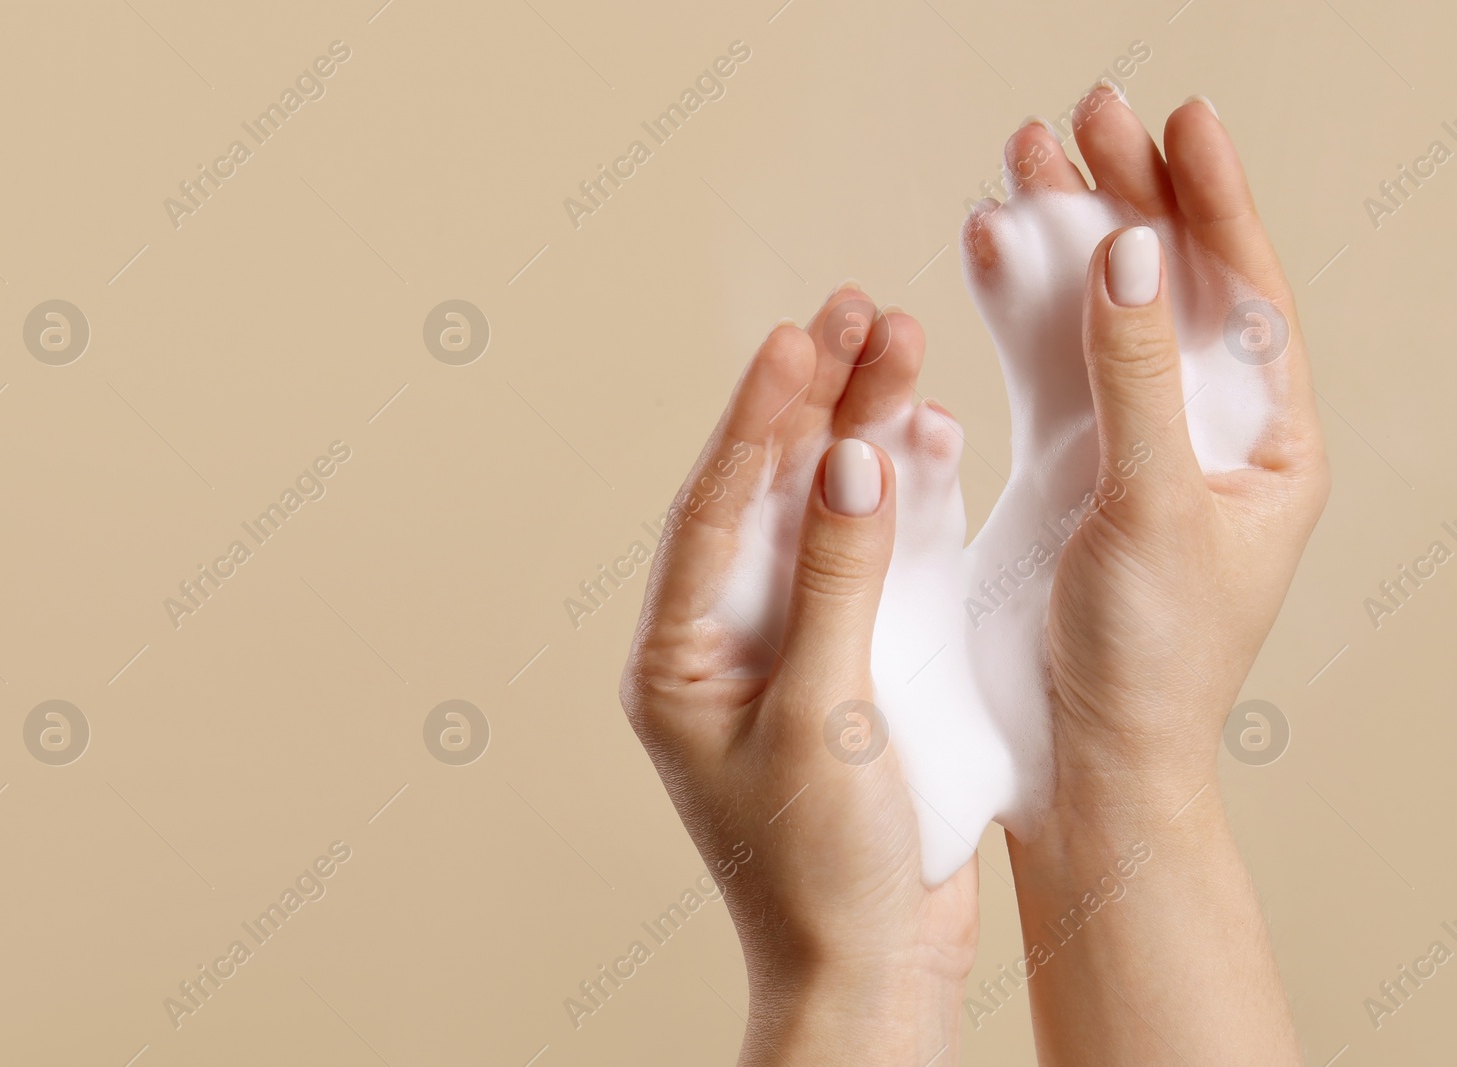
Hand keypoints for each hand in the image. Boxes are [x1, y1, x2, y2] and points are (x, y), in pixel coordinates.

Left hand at [621, 296, 976, 1064]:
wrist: (873, 968)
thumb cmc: (822, 866)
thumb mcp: (824, 715)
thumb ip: (838, 582)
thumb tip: (847, 461)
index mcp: (679, 658)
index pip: (712, 511)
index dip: (756, 419)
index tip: (798, 338)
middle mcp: (724, 641)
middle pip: (766, 495)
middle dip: (810, 405)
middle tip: (855, 312)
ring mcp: (788, 647)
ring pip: (820, 515)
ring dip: (857, 433)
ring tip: (896, 343)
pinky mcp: (848, 661)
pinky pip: (868, 559)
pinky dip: (899, 500)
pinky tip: (926, 435)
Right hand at [1000, 90, 1325, 1065]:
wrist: (1076, 759)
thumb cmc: (1147, 660)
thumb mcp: (1154, 509)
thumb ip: (1142, 378)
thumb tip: (1135, 252)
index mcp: (1267, 447)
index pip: (1249, 296)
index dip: (1215, 203)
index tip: (1181, 121)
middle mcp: (1202, 435)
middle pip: (1169, 287)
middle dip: (1130, 197)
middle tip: (1087, 114)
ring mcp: (1126, 446)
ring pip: (1096, 315)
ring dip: (1062, 237)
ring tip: (1025, 159)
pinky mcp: (1059, 470)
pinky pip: (1040, 366)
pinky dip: (1011, 307)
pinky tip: (984, 249)